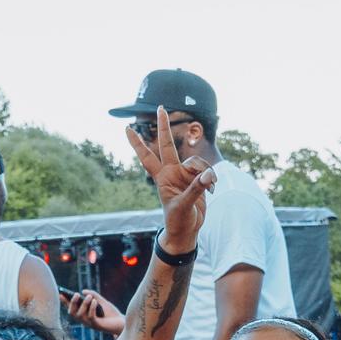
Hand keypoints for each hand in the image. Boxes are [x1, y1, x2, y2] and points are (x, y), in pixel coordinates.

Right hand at [66, 290, 124, 336]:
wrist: (122, 323)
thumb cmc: (111, 313)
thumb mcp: (102, 301)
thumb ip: (93, 295)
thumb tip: (83, 291)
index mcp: (84, 314)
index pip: (72, 308)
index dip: (65, 302)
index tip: (60, 294)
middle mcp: (84, 320)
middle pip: (72, 313)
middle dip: (72, 303)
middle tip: (76, 294)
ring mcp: (90, 324)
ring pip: (80, 315)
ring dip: (84, 304)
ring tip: (89, 296)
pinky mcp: (97, 326)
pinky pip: (91, 317)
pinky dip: (91, 308)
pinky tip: (94, 301)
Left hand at [124, 106, 215, 252]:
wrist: (187, 231)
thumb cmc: (178, 221)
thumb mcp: (184, 206)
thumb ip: (196, 189)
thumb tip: (208, 175)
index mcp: (162, 177)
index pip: (147, 156)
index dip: (137, 142)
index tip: (127, 128)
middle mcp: (172, 172)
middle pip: (167, 144)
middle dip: (163, 126)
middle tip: (160, 108)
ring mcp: (185, 174)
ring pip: (197, 162)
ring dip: (205, 172)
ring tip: (210, 187)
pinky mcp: (197, 179)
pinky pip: (207, 171)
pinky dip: (212, 178)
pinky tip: (213, 188)